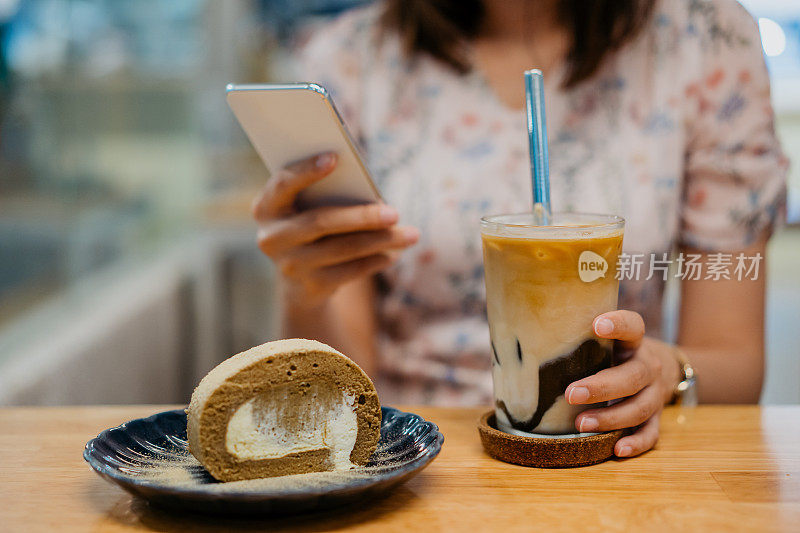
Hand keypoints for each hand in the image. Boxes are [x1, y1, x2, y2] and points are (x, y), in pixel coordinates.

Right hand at [252, 152, 418, 306]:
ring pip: (341, 249)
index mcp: (266, 207)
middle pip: (321, 222)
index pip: (283, 184)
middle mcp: (271, 237)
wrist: (299, 278)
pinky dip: (375, 260)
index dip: (306, 171)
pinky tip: (394, 253)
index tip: (335, 157)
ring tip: (411, 234)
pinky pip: (349, 272)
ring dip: (380, 241)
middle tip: (396, 212)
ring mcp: (289, 265)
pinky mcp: (309, 287)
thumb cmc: (312, 224)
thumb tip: (372, 196)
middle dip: (362, 217)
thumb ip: (328, 194)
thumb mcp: (311, 207)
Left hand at [564, 310, 680, 457]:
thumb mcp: (604, 340)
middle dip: (601, 387)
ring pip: (639, 407)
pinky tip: (617, 449)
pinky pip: (650, 433)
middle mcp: (648, 366)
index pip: (633, 327)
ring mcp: (655, 393)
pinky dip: (636, 443)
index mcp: (633, 343)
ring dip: (610, 418)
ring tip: (580, 424)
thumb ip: (578, 337)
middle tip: (571, 394)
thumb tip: (523, 335)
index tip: (596, 325)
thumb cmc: (615, 352)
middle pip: (632, 376)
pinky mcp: (656, 416)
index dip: (618, 324)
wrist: (659, 368)